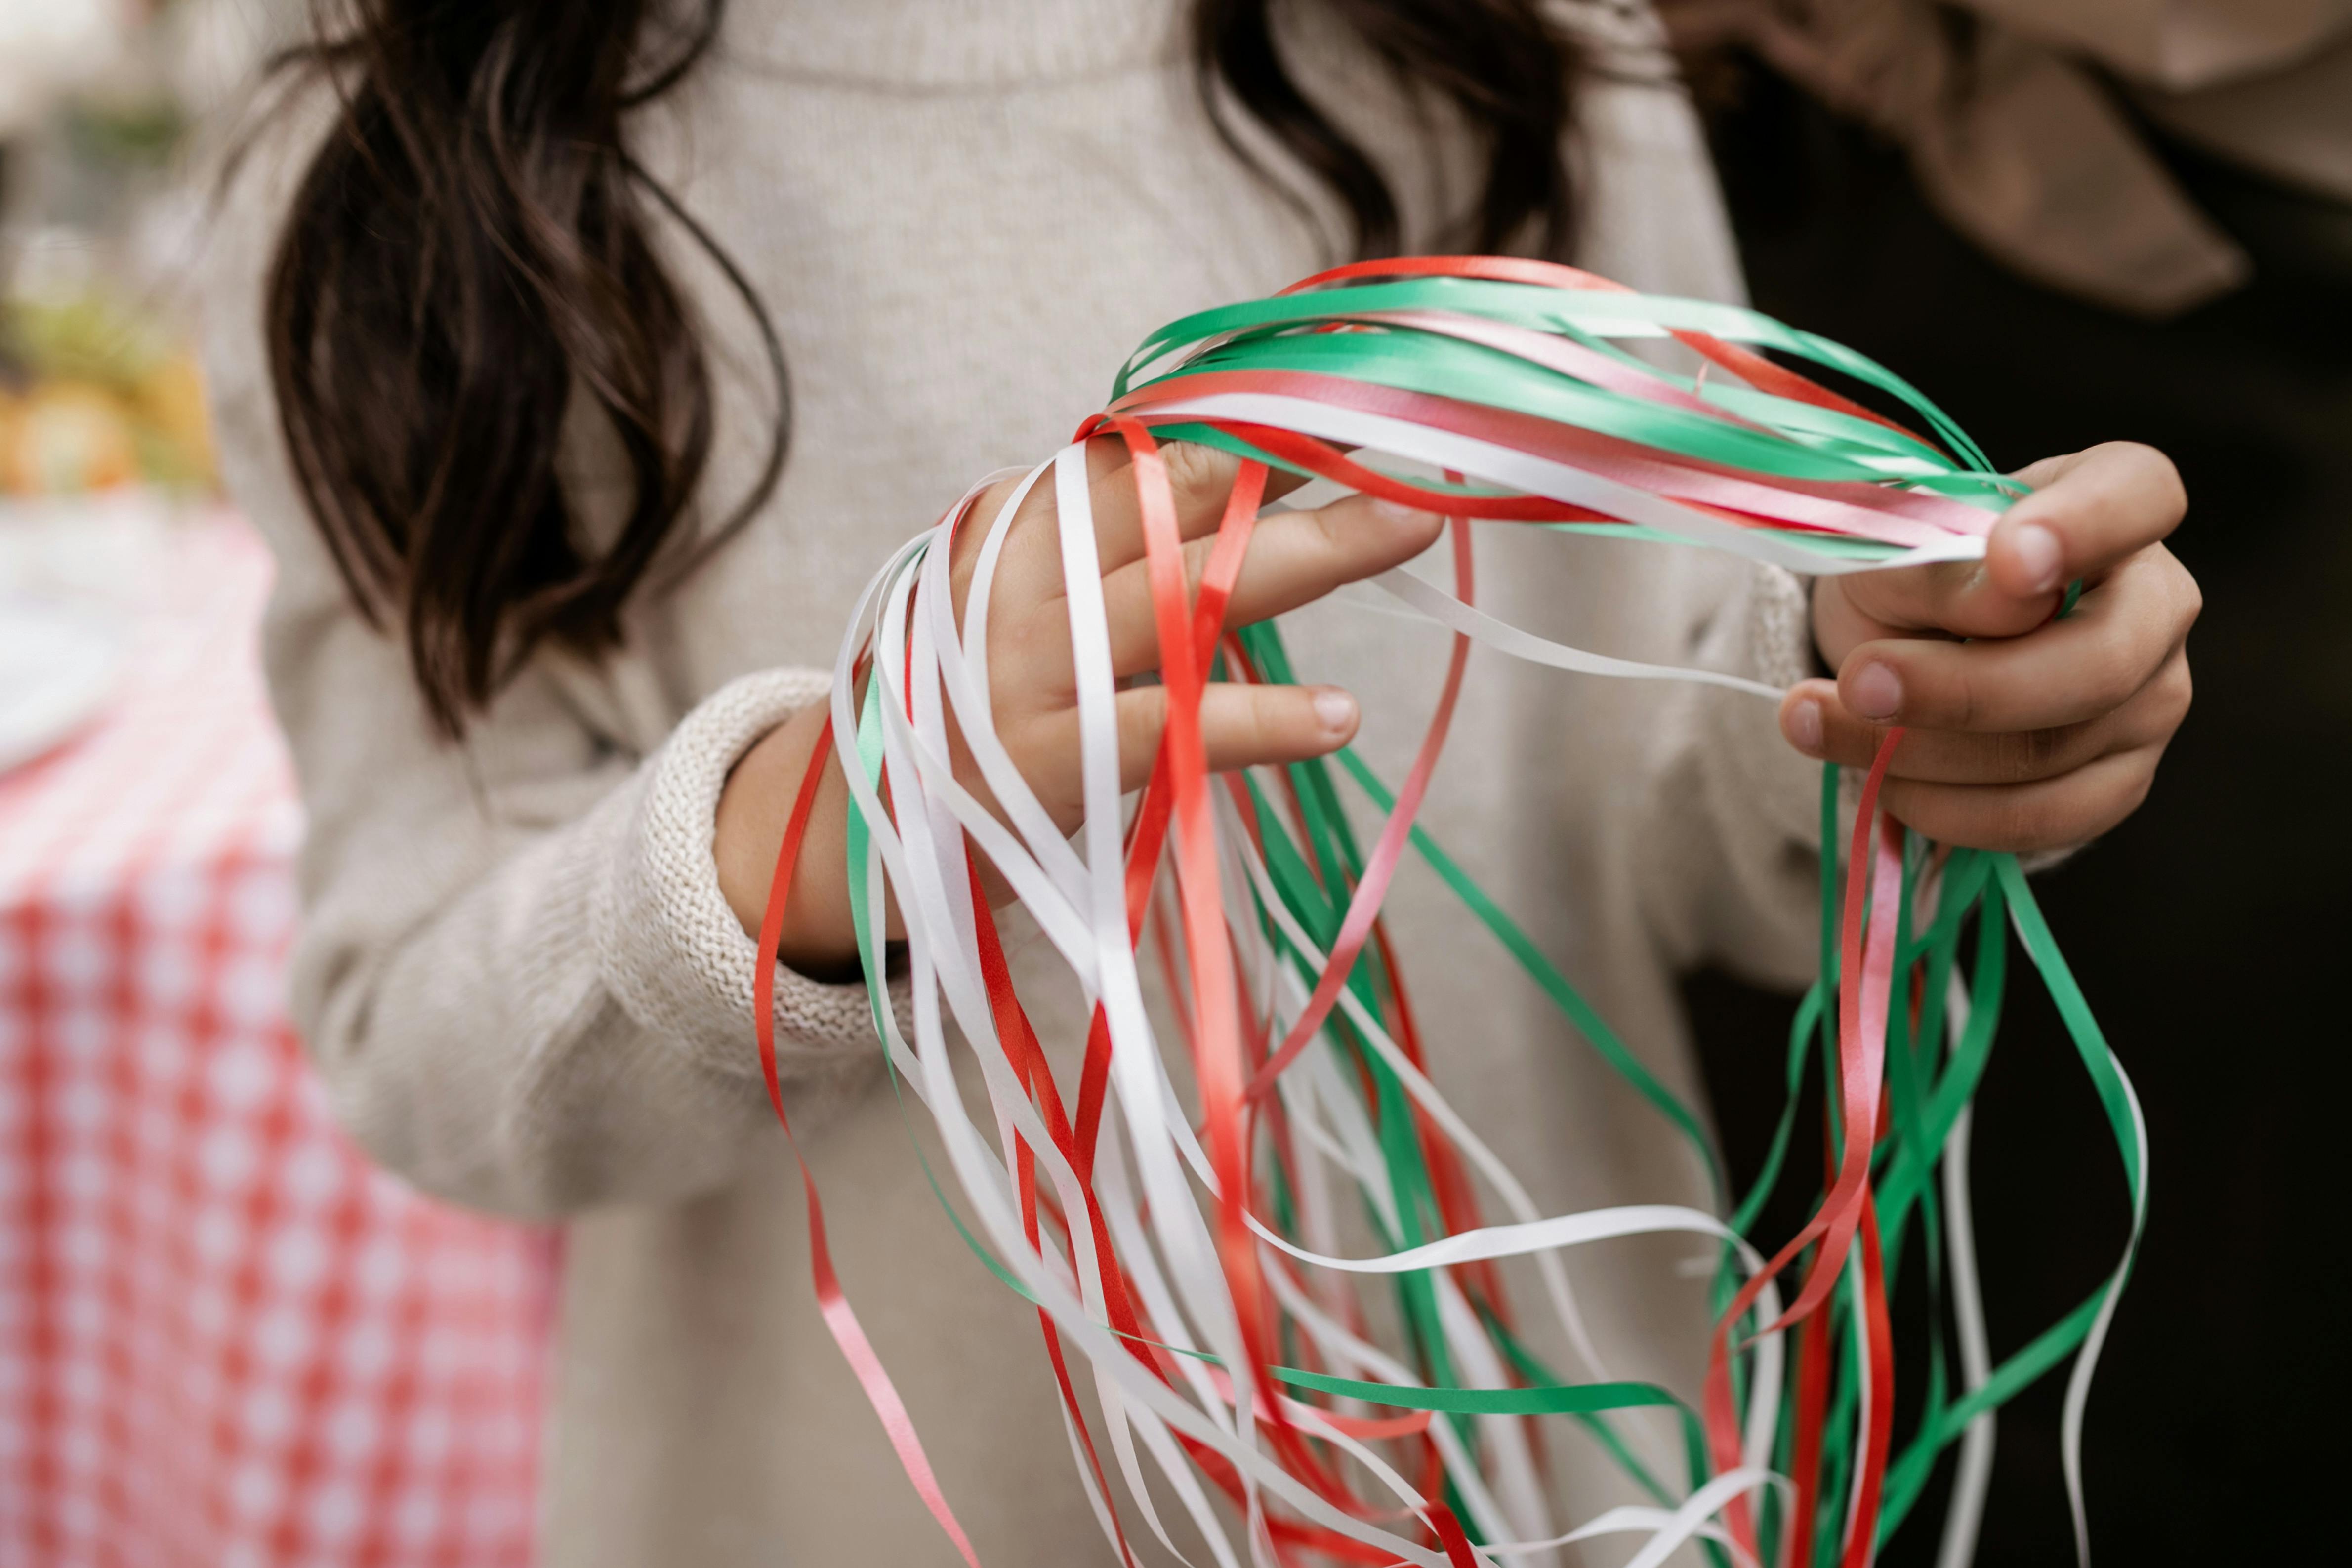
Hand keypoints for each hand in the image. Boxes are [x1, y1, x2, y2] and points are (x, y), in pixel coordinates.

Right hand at [716, 439, 1442, 969]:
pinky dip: (1258, 718)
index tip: (1356, 377)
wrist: (851, 833)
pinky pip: (1167, 725)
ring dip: (1306, 552)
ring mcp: (1028, 666)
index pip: (1152, 440)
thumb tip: (1253, 464)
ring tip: (1410, 525)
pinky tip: (1338, 714)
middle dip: (1299, 455)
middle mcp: (1020, 572)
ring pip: (1182, 587)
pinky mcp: (1041, 759)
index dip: (1258, 408)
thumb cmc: (973, 703)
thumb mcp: (1024, 596)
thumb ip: (1113, 536)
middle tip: (1412, 430)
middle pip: (1175, 491)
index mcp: (1020, 518)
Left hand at [1778, 442, 2198, 854]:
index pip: (2138, 493)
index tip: (2008, 558)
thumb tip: (2012, 598)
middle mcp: (2156, 602)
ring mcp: (2150, 699)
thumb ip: (1945, 565)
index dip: (2084, 526)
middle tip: (1857, 682)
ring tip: (1818, 722)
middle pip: (2099, 662)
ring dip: (1918, 750)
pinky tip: (1879, 778)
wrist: (1894, 646)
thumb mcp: (1892, 550)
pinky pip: (2038, 818)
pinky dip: (1940, 806)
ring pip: (2052, 751)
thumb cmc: (1906, 574)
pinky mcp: (2117, 782)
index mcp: (2111, 501)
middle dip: (1962, 689)